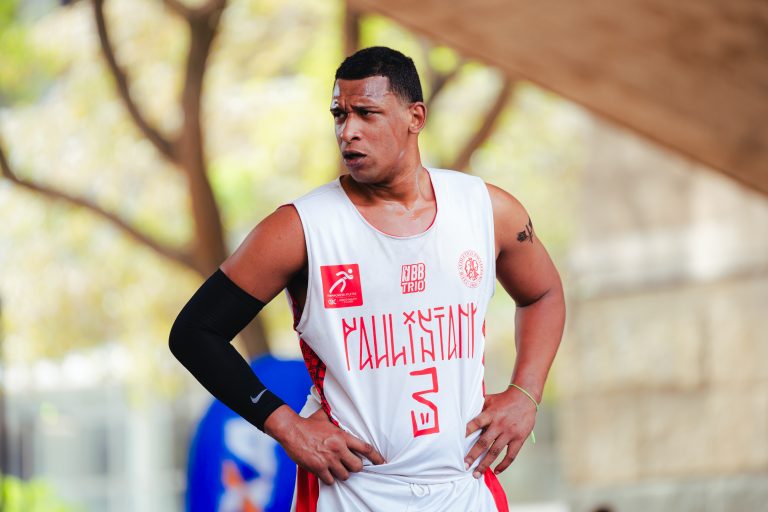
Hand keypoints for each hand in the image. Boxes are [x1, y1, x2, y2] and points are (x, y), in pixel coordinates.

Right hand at [264, 405, 385, 484]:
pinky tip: (326, 473)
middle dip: (355, 467)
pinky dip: (329, 479)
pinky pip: (330, 480)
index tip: (381, 462)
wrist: (291, 430)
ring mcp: (328, 459)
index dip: (375, 457)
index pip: (365, 448)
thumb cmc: (308, 424)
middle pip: (357, 466)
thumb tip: (342, 406)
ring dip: (341, 474)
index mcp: (342, 436)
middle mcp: (338, 448)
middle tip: (350, 465)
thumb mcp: (326, 417)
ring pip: (345, 475)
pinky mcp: (318, 467)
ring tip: (336, 469)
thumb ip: (336, 416)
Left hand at [464, 387, 536, 477]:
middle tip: (464, 466)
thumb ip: (478, 408)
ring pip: (495, 451)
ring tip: (476, 474)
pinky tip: (496, 471)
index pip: (475, 424)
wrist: (525, 397)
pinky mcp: (519, 438)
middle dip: (473, 455)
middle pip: (483, 442)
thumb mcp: (489, 399)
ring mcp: (509, 432)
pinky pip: (511, 455)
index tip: (455, 442)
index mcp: (490, 414)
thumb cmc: (504, 399)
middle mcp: (499, 424)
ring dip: (485, 464)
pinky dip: (504, 465)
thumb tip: (461, 413)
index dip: (465, 432)